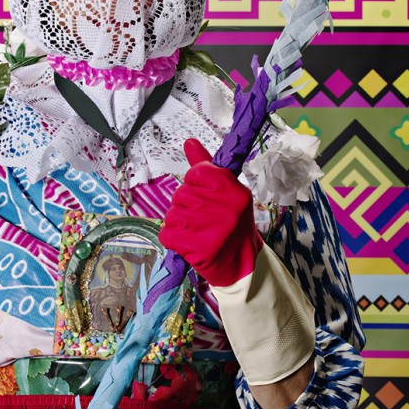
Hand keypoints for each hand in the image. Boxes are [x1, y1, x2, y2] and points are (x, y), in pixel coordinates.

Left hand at [158, 139, 262, 286]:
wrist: (241, 265)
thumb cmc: (231, 225)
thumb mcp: (226, 193)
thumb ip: (206, 168)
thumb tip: (189, 142)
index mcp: (234, 190)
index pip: (197, 172)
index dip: (193, 184)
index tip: (202, 196)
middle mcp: (226, 208)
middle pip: (181, 194)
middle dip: (184, 207)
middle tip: (202, 219)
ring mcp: (213, 229)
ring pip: (172, 214)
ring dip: (178, 224)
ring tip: (196, 232)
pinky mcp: (198, 248)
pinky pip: (167, 234)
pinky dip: (172, 239)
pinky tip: (188, 244)